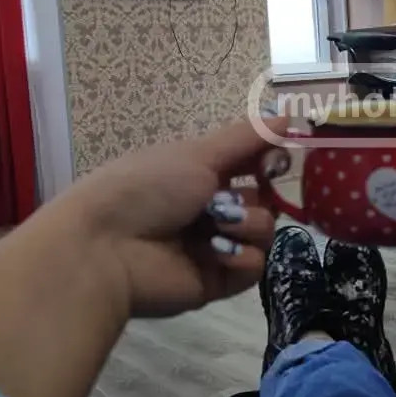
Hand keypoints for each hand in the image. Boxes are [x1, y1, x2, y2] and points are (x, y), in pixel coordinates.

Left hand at [52, 117, 287, 317]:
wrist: (105, 249)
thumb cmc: (147, 188)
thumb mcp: (197, 153)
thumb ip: (247, 137)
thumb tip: (289, 115)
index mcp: (200, 174)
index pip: (252, 165)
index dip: (270, 161)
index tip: (278, 158)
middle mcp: (211, 209)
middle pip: (265, 200)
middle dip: (260, 195)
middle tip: (236, 197)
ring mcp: (215, 247)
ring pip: (264, 232)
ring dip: (249, 224)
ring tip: (218, 226)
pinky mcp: (217, 281)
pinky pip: (254, 266)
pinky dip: (242, 257)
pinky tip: (218, 253)